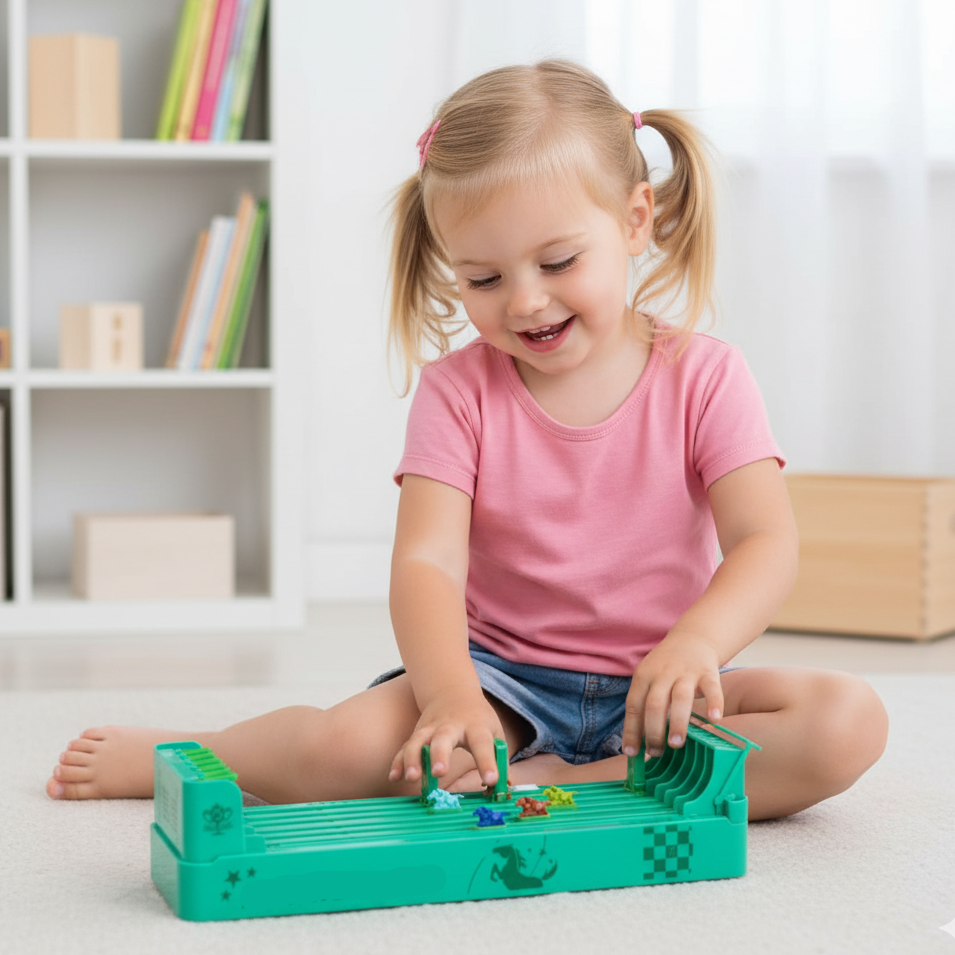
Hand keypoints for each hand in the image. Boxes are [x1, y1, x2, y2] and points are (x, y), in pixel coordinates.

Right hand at [388, 685, 503, 786]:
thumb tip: (504, 791)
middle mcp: (451, 726)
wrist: (453, 692)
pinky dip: (398, 761)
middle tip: (440, 772)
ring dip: (413, 758)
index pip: (482, 743)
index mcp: (475, 726)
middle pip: (444, 738)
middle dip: (440, 755)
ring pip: (418, 740)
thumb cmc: (478, 720)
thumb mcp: (495, 733)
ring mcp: (431, 729)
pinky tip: (394, 777)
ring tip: (412, 777)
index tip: (491, 780)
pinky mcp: (417, 734)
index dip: (487, 762)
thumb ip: (499, 760)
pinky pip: (405, 748)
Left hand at [622, 630, 723, 758]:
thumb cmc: (666, 668)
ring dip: (677, 722)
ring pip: (680, 698)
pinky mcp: (708, 672)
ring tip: (676, 744)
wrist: (692, 639)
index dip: (631, 730)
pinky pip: (712, 689)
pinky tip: (714, 720)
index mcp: (643, 676)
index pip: (634, 705)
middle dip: (653, 730)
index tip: (630, 753)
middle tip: (655, 753)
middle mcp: (663, 673)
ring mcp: (686, 672)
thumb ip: (645, 705)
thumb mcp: (649, 679)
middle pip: (654, 703)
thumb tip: (640, 743)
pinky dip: (714, 704)